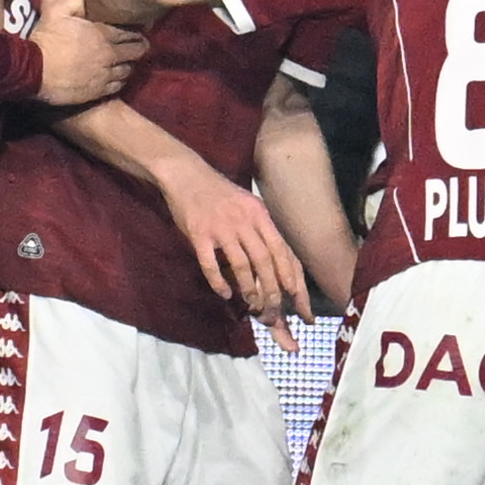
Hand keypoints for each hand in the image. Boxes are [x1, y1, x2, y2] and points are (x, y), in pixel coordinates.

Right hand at [33, 0, 144, 106]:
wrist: (34, 71)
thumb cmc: (46, 39)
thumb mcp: (57, 11)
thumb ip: (76, 0)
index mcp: (102, 34)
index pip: (131, 33)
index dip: (137, 32)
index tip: (138, 32)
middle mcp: (109, 55)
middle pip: (136, 52)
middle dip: (140, 48)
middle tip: (139, 46)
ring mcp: (105, 75)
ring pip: (129, 70)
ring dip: (130, 65)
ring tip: (127, 62)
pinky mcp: (98, 91)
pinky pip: (118, 86)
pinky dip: (121, 80)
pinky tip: (117, 77)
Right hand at [161, 164, 311, 348]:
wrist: (187, 174)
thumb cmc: (220, 194)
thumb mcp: (249, 205)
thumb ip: (261, 230)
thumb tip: (277, 260)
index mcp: (260, 215)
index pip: (281, 249)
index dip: (289, 275)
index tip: (297, 297)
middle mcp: (244, 221)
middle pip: (264, 261)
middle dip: (271, 289)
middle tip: (272, 310)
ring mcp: (221, 227)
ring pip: (241, 265)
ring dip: (248, 289)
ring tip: (252, 305)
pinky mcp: (199, 234)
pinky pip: (210, 264)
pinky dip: (219, 282)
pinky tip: (224, 294)